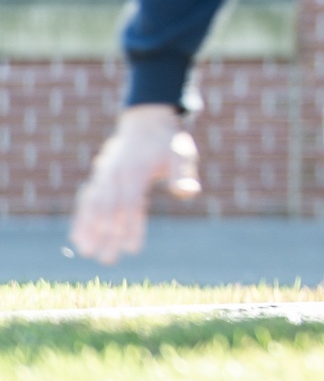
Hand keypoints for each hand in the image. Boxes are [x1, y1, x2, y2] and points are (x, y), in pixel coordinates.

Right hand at [69, 104, 200, 264]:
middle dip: (107, 236)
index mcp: (137, 171)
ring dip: (89, 229)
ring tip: (86, 252)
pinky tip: (77, 237)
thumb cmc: (167, 141)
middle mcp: (116, 174)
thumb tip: (189, 192)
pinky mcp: (99, 177)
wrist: (146, 120)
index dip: (130, 227)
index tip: (132, 249)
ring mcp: (104, 175)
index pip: (131, 204)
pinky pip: (86, 200)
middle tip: (107, 260)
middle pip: (109, 209)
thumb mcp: (181, 153)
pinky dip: (81, 218)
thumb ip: (182, 173)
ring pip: (93, 206)